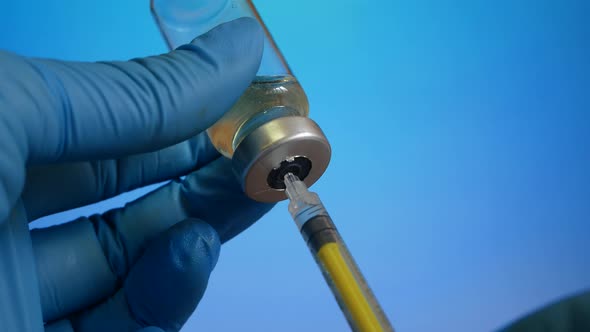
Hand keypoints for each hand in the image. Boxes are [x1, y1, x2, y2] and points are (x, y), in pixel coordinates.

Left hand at [0, 17, 273, 331]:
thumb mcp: (7, 115)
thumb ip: (127, 93)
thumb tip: (236, 47)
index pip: (98, 117)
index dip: (174, 101)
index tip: (246, 91)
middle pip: (125, 186)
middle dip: (203, 164)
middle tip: (265, 151)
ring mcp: (19, 292)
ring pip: (135, 256)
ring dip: (201, 223)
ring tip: (251, 195)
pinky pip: (129, 319)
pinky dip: (172, 288)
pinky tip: (195, 250)